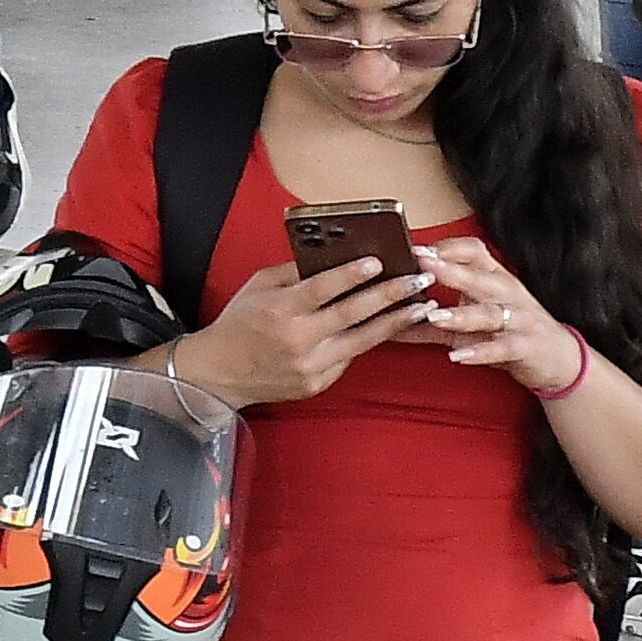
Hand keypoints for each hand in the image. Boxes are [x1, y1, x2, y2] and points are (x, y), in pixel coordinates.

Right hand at [173, 254, 431, 409]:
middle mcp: (296, 339)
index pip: (322, 288)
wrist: (220, 373)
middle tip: (419, 280)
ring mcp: (309, 365)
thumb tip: (333, 257)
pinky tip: (390, 326)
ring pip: (362, 340)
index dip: (351, 274)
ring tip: (421, 306)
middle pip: (352, 313)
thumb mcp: (257, 287)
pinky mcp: (317, 383)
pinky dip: (370, 341)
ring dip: (395, 321)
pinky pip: (349, 358)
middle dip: (390, 294)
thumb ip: (293, 273)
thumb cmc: (239, 323)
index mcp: (279, 309)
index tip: (379, 261)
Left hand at [412, 235, 586, 395]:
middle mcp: (507, 293)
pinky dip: (480, 351)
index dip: (447, 248)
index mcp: (494, 278)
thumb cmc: (508, 331)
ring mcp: (519, 319)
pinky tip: (457, 356)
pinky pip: (502, 347)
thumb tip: (388, 320)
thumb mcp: (471, 321)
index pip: (473, 251)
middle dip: (449, 270)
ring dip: (460, 315)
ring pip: (489, 313)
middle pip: (478, 277)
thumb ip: (429, 321)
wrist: (558, 357)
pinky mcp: (526, 346)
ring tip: (434, 316)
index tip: (417, 247)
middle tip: (420, 264)